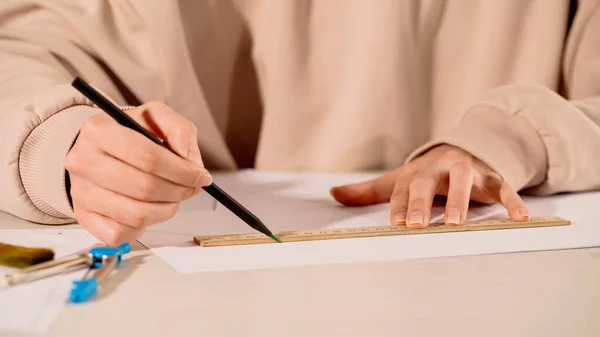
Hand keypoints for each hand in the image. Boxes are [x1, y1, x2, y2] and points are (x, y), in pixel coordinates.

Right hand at [64, 101, 211, 244]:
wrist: (93, 150)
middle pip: (145, 188)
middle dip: (179, 191)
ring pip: (137, 215)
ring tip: (173, 198)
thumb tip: (190, 160)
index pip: (149, 157)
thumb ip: (179, 130)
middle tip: (192, 188)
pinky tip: (149, 210)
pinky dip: (143, 227)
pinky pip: (121, 234)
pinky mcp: (84, 218)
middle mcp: (82, 161)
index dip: (182, 171)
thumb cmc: (128, 134)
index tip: (201, 176)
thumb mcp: (155, 117)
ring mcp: (80, 193)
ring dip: (166, 210)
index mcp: (98, 130)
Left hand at [330, 145, 529, 227]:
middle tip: (416, 226)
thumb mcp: (399, 179)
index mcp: (415, 173)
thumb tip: (333, 194)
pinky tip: (519, 219)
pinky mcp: (491, 177)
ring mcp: (467, 171)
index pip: (403, 191)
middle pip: (428, 183)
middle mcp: (439, 169)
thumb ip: (368, 191)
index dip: (399, 206)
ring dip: (461, 201)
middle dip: (422, 204)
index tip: (395, 224)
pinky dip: (512, 201)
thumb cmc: (426, 173)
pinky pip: (504, 188)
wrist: (462, 148)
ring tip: (457, 224)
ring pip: (465, 182)